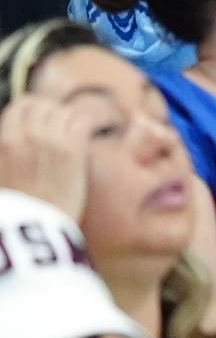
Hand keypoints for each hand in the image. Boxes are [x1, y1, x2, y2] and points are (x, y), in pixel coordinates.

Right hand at [0, 92, 96, 217]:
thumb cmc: (12, 210)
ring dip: (68, 120)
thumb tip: (12, 144)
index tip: (37, 118)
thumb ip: (8, 152)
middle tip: (56, 128)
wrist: (31, 231)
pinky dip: (84, 125)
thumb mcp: (1, 177)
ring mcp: (51, 140)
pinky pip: (83, 120)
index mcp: (4, 141)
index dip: (31, 109)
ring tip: (69, 136)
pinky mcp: (74, 149)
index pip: (21, 106)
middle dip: (50, 112)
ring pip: (65, 111)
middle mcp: (27, 135)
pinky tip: (83, 138)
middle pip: (44, 105)